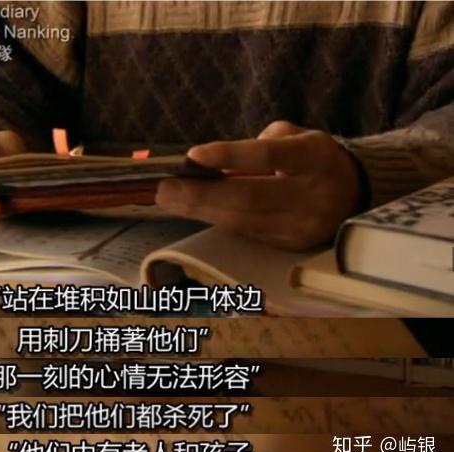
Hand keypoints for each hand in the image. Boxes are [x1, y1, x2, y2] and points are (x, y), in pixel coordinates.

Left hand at [156, 121, 361, 249]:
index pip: (268, 157)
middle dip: (200, 194)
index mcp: (315, 157)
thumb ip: (259, 145)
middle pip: (248, 198)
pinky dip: (216, 219)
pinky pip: (246, 232)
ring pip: (242, 221)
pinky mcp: (291, 245)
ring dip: (200, 210)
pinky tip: (193, 210)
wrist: (357, 193)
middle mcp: (311, 195)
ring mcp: (302, 226)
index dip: (230, 155)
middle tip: (163, 188)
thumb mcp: (295, 137)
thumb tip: (213, 166)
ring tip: (167, 199)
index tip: (193, 155)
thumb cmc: (313, 158)